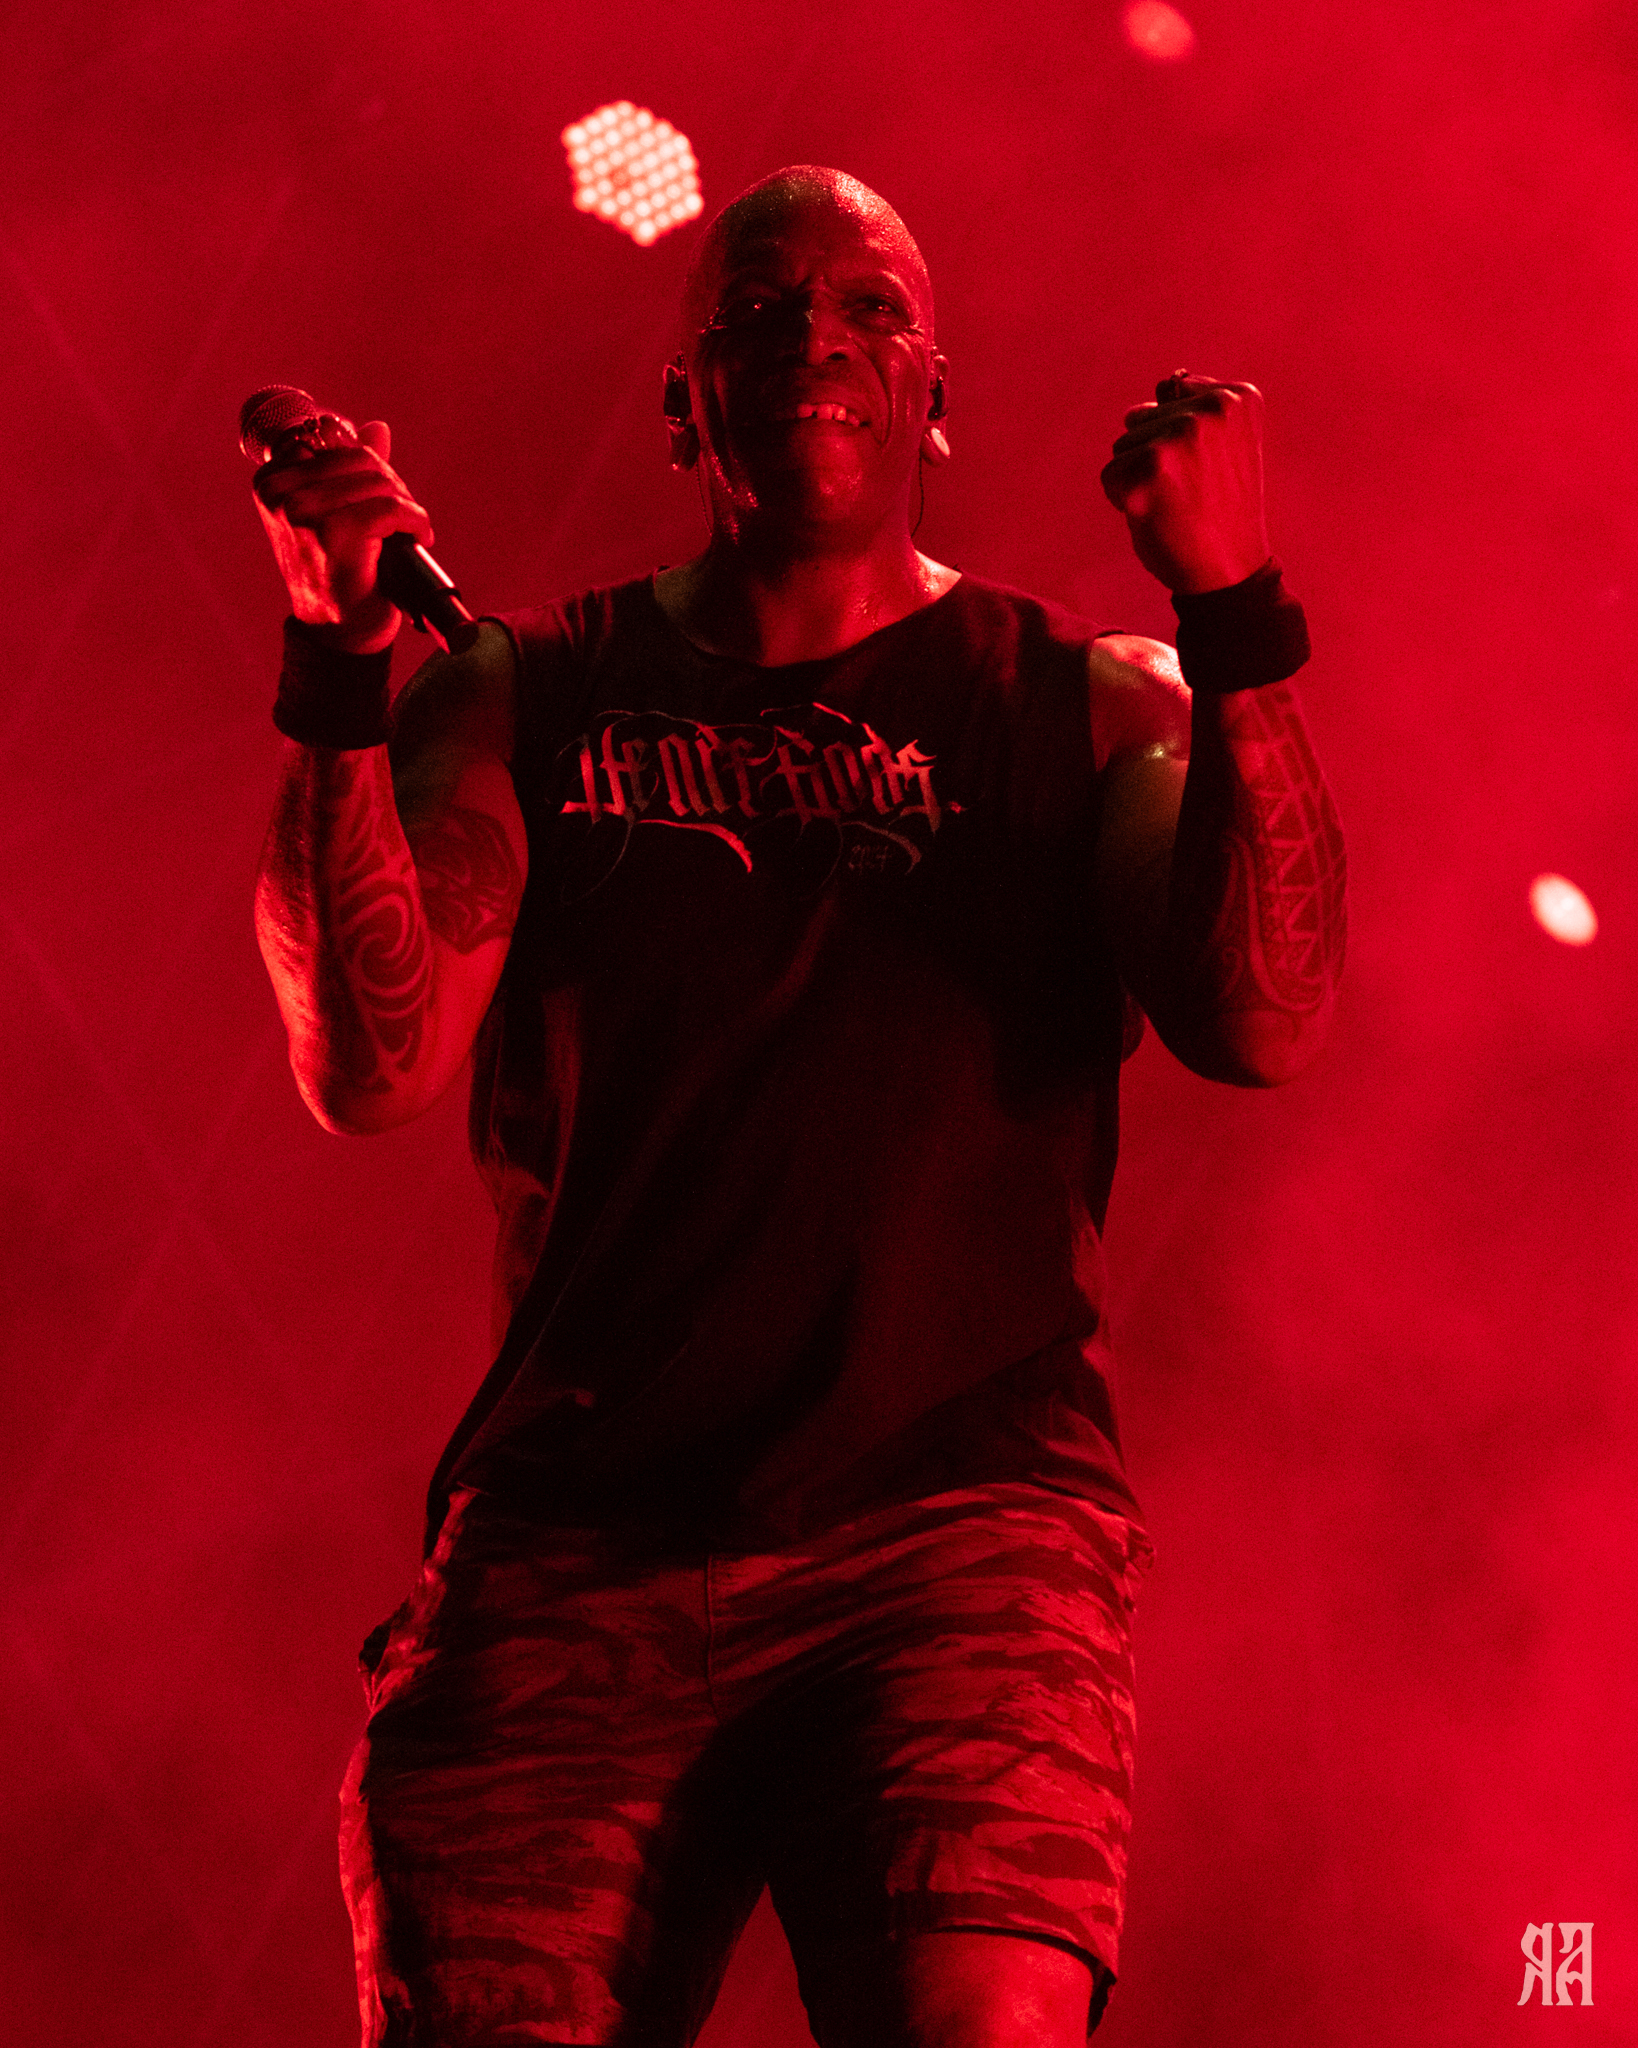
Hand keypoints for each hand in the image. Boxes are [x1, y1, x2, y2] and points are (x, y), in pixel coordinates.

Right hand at [252, 417, 434, 651]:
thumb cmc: (338, 571)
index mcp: (271, 481)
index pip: (336, 443)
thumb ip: (350, 469)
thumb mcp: (337, 512)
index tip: (381, 497)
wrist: (338, 631)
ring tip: (409, 530)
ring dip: (406, 504)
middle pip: (360, 459)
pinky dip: (415, 521)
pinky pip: (391, 509)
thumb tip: (377, 428)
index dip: (370, 466)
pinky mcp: (336, 534)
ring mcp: (304, 513)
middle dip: (392, 484)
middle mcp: (280, 493)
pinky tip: (420, 537)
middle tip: (403, 517)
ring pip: (378, 482)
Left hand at [1100, 373, 1270, 594]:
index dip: (1179, 439)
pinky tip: (1159, 516)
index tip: (1211, 470)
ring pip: (1123, 446)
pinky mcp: (1151, 467)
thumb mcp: (1220, 448)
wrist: (1230, 573)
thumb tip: (1133, 409)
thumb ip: (1184, 416)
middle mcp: (1214, 407)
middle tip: (1192, 492)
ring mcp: (1183, 435)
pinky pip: (1110, 476)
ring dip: (1139, 478)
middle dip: (1155, 457)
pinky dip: (1124, 500)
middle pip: (1142, 419)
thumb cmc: (1219, 511)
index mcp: (1239, 396)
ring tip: (1177, 503)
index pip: (1172, 395)